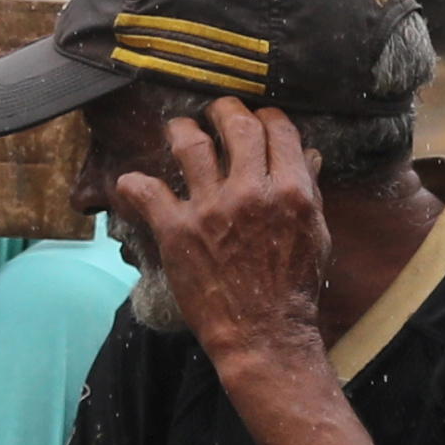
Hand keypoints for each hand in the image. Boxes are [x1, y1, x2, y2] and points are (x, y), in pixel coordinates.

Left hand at [100, 98, 339, 366]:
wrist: (264, 335)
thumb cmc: (293, 289)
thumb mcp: (315, 236)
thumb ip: (308, 191)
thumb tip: (307, 155)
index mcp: (291, 191)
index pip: (277, 130)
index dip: (266, 117)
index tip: (258, 119)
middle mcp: (251, 192)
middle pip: (235, 125)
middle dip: (224, 110)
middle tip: (217, 112)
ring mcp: (212, 210)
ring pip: (190, 145)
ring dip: (182, 129)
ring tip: (180, 129)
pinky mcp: (178, 231)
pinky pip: (147, 192)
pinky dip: (134, 184)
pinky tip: (130, 183)